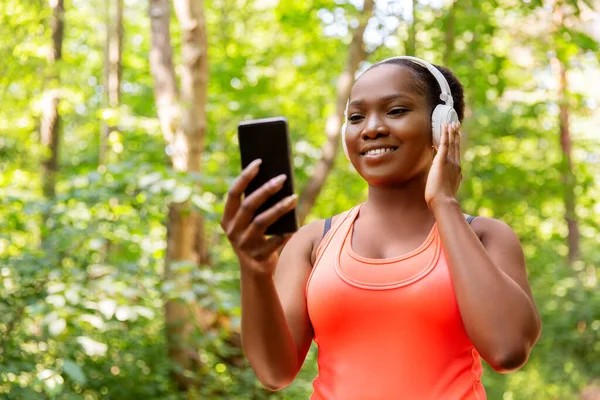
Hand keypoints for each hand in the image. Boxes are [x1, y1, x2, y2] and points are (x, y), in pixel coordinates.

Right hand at [220, 159, 297, 275]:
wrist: (255, 270)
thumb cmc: (256, 237)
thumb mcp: (249, 222)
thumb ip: (256, 205)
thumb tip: (275, 179)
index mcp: (226, 219)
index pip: (234, 193)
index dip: (245, 176)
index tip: (259, 162)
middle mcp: (232, 231)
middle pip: (249, 206)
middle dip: (266, 190)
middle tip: (283, 178)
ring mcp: (244, 245)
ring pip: (262, 222)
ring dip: (279, 208)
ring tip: (294, 198)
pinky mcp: (258, 257)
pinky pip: (274, 242)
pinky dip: (284, 233)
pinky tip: (294, 225)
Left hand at [425, 122, 461, 208]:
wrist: (443, 201)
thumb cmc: (441, 199)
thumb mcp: (446, 187)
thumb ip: (447, 180)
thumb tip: (443, 177)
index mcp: (457, 171)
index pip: (455, 154)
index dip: (456, 145)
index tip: (457, 137)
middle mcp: (456, 164)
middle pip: (456, 146)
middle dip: (456, 135)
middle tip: (456, 125)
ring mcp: (450, 162)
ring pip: (451, 143)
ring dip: (451, 132)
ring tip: (451, 123)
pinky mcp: (442, 160)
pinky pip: (444, 144)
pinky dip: (445, 135)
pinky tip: (445, 127)